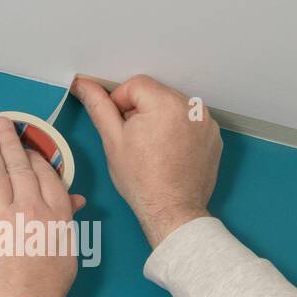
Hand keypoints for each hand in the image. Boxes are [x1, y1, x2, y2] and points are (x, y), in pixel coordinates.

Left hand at [0, 117, 87, 296]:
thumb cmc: (43, 291)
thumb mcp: (66, 254)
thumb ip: (67, 222)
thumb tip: (74, 201)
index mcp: (55, 216)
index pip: (45, 176)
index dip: (35, 157)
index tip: (28, 148)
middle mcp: (29, 209)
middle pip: (18, 166)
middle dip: (9, 141)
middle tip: (1, 124)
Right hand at [71, 74, 220, 247]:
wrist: (172, 211)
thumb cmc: (142, 181)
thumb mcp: (113, 140)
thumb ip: (99, 106)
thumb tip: (84, 84)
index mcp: (165, 103)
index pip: (136, 84)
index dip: (121, 103)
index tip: (121, 127)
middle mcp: (191, 107)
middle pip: (156, 94)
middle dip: (142, 112)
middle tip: (136, 141)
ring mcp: (206, 122)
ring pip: (172, 107)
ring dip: (160, 120)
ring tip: (154, 149)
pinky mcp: (213, 136)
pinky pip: (189, 122)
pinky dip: (178, 131)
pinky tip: (170, 153)